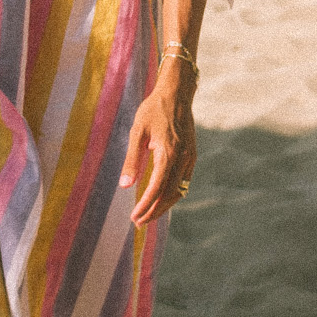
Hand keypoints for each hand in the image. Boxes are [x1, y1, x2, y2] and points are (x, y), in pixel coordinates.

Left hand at [120, 65, 196, 225]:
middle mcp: (183, 159)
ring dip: (164, 206)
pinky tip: (161, 198)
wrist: (177, 93)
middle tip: (139, 222)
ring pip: (179, 191)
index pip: (156, 189)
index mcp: (168, 153)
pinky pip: (183, 182)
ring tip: (148, 215)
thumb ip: (132, 159)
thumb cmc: (153, 110)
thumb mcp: (137, 131)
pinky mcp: (192, 155)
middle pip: (169, 195)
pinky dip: (173, 194)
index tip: (134, 217)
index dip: (145, 206)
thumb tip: (125, 186)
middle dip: (154, 211)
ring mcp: (190, 158)